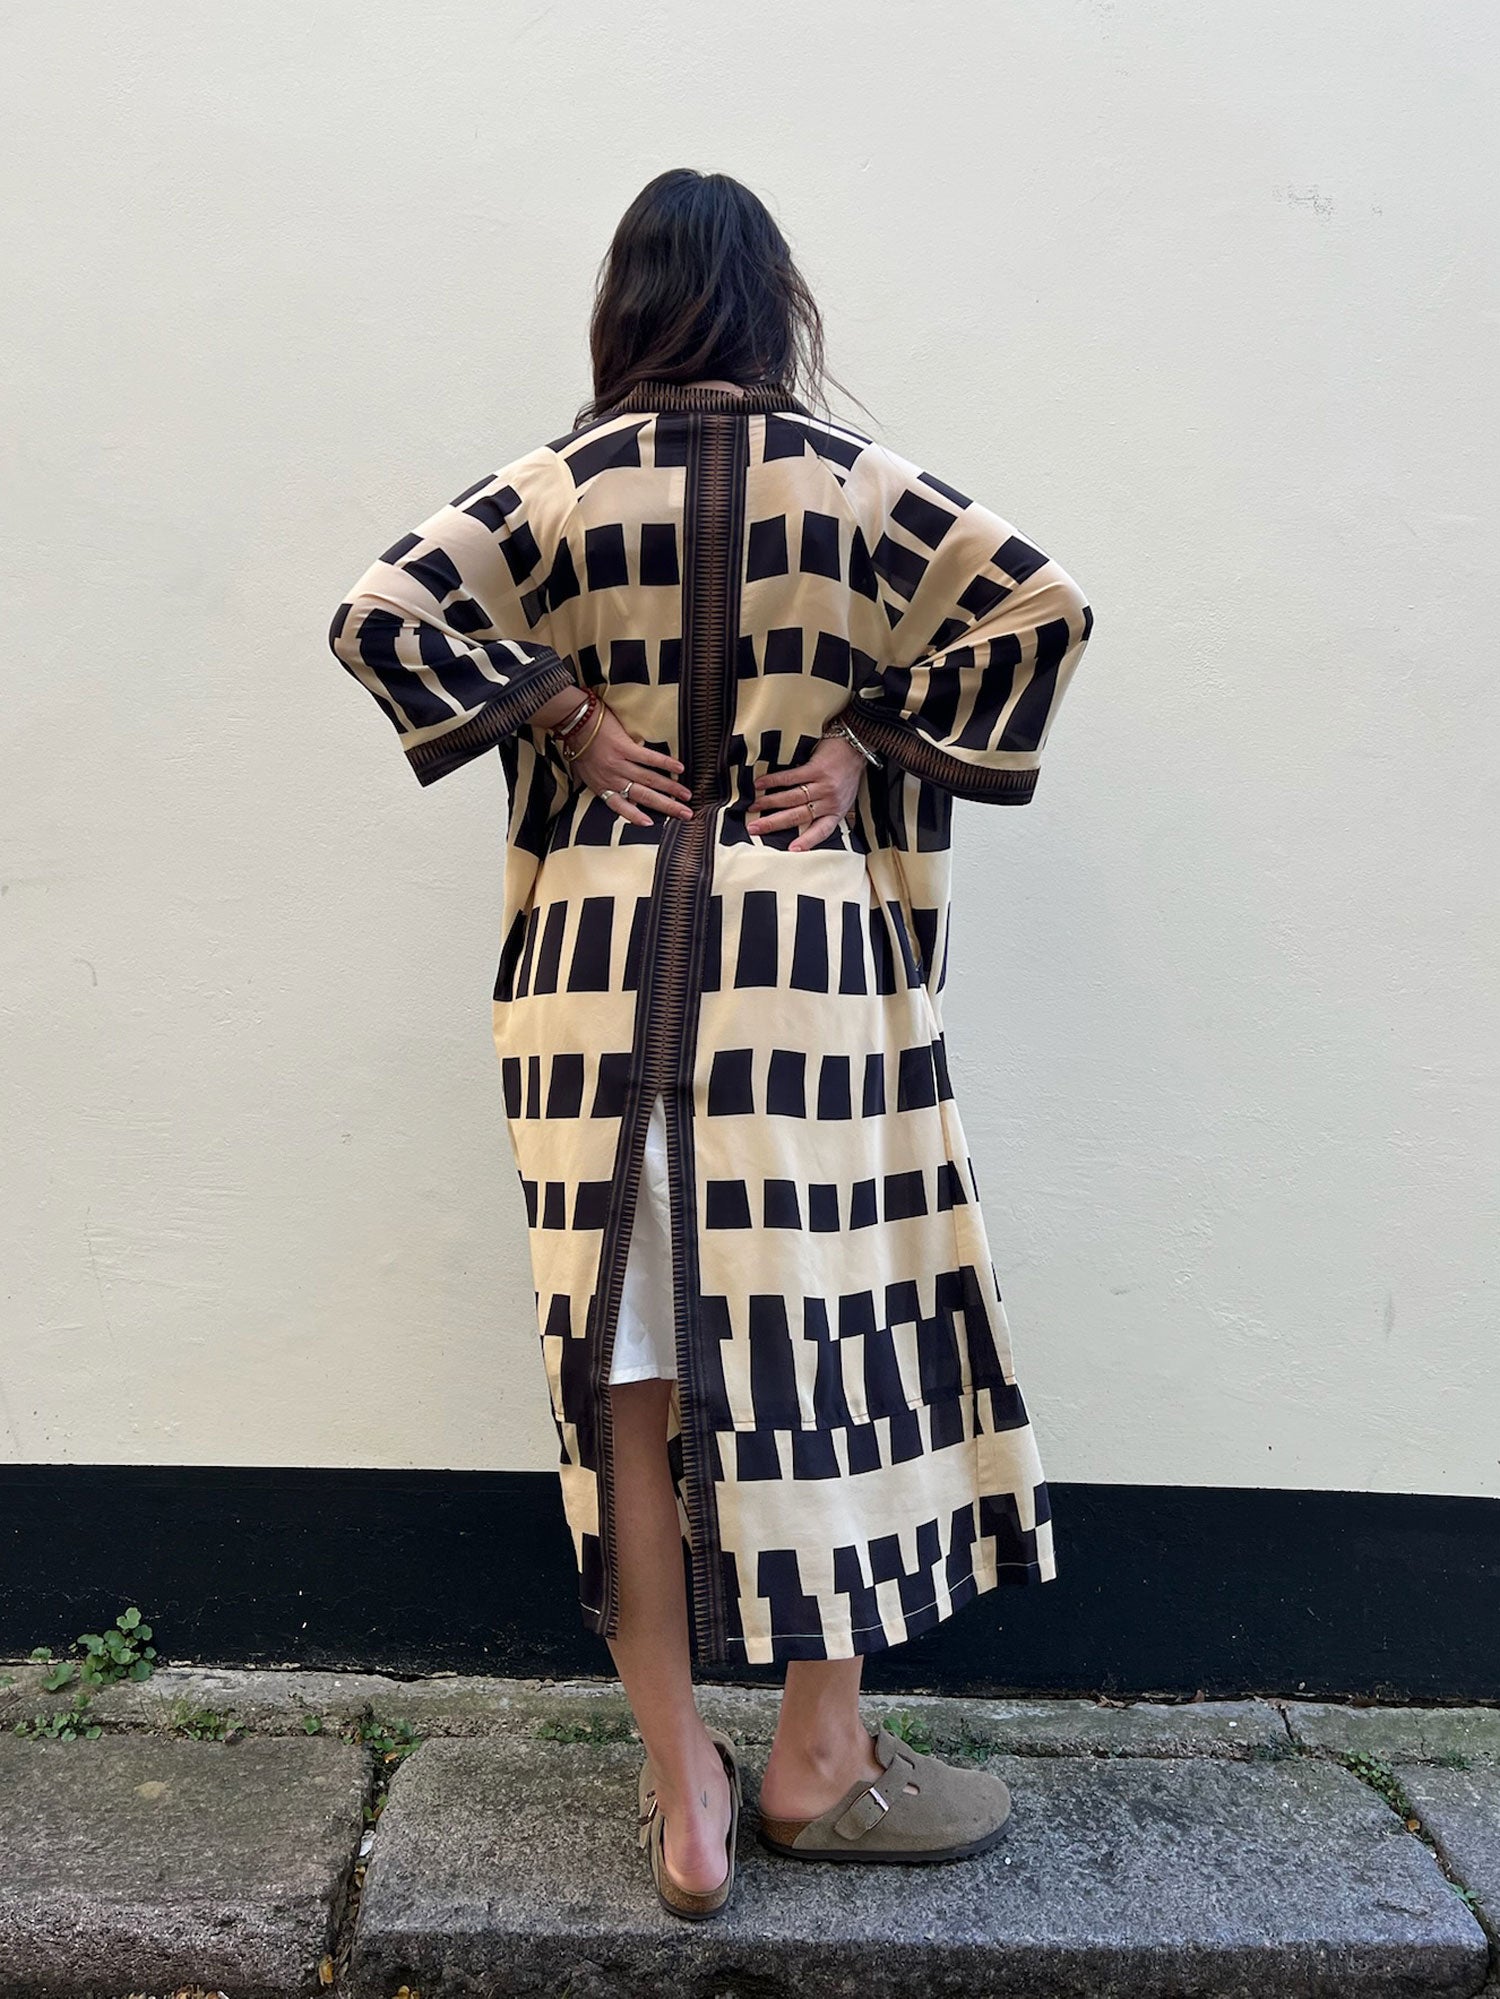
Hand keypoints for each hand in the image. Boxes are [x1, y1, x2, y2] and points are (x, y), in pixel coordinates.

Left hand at [569, 702, 693, 823]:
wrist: (574, 722)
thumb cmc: (579, 746)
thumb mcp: (585, 773)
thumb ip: (602, 786)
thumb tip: (622, 796)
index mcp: (601, 786)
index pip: (619, 807)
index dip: (634, 816)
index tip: (651, 824)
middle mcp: (612, 778)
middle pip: (643, 796)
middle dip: (666, 806)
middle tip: (685, 814)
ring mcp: (619, 763)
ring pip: (649, 780)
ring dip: (671, 788)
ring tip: (687, 795)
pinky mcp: (625, 747)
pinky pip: (649, 758)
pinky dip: (665, 763)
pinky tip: (679, 768)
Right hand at [747, 734, 864, 851]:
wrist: (857, 745)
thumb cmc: (847, 772)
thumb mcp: (844, 798)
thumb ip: (827, 810)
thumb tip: (803, 822)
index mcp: (837, 811)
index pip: (821, 831)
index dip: (807, 841)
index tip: (791, 850)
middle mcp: (830, 801)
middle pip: (797, 816)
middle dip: (773, 823)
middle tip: (754, 828)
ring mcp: (823, 785)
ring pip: (791, 798)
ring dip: (769, 803)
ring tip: (753, 807)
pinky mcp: (816, 768)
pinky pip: (790, 777)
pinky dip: (773, 781)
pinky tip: (760, 784)